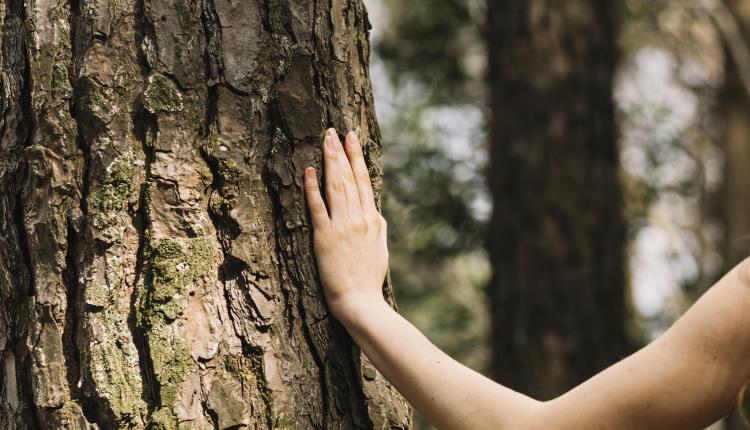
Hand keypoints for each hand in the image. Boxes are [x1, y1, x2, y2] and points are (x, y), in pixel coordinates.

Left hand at [304, 128, 388, 321]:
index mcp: (373, 219)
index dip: (357, 156)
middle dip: (341, 151)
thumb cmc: (369, 279)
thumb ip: (376, 226)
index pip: (364, 180)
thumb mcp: (380, 248)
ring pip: (336, 186)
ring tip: (324, 141)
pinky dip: (313, 188)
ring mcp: (342, 226)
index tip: (351, 137)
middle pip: (350, 177)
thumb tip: (373, 210)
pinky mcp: (325, 237)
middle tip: (333, 130)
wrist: (361, 302)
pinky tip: (309, 171)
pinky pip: (318, 207)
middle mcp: (359, 218)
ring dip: (330, 161)